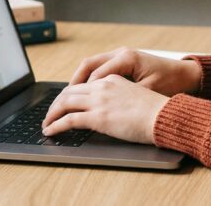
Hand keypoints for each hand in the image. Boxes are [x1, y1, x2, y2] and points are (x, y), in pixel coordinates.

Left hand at [41, 75, 168, 143]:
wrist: (164, 115)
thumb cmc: (156, 111)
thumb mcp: (135, 96)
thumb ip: (118, 98)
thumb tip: (109, 110)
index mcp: (112, 79)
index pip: (83, 84)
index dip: (70, 94)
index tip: (64, 103)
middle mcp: (103, 86)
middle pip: (69, 91)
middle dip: (56, 103)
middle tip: (50, 114)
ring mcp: (99, 101)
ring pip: (64, 103)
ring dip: (52, 114)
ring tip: (46, 124)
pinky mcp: (97, 117)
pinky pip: (68, 120)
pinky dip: (55, 125)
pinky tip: (50, 131)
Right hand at [68, 47, 201, 96]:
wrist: (187, 75)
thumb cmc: (171, 83)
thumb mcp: (147, 92)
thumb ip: (125, 97)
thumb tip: (103, 108)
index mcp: (126, 58)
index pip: (96, 74)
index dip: (82, 91)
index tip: (71, 106)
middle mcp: (121, 53)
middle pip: (88, 65)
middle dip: (73, 83)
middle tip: (61, 101)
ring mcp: (121, 55)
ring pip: (91, 65)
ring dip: (79, 80)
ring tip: (68, 97)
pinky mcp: (123, 61)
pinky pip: (100, 68)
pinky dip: (89, 79)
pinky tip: (84, 92)